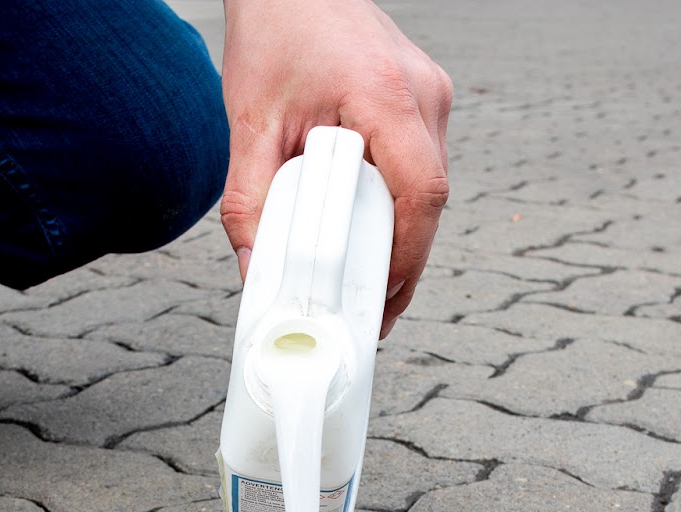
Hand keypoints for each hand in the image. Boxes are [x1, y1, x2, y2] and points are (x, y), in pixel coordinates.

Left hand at [219, 0, 451, 336]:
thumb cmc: (274, 32)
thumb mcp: (249, 122)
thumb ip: (249, 201)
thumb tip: (256, 272)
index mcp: (386, 96)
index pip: (420, 195)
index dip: (406, 258)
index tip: (380, 300)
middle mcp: (424, 94)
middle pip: (429, 200)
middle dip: (402, 262)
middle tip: (369, 310)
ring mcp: (432, 94)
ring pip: (429, 185)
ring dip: (400, 233)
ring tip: (365, 282)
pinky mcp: (426, 98)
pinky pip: (420, 165)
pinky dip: (397, 202)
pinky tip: (368, 232)